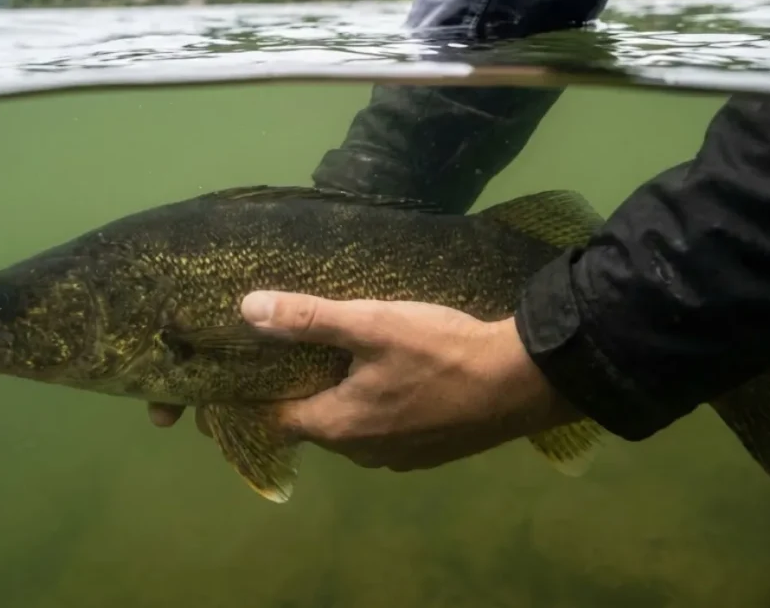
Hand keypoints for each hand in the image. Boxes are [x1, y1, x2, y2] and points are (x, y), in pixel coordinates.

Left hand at [149, 291, 579, 471]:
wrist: (522, 382)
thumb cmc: (440, 352)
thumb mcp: (370, 324)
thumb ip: (309, 319)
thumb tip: (247, 310)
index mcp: (339, 427)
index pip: (276, 420)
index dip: (260, 394)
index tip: (253, 364)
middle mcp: (362, 454)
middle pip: (315, 423)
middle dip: (303, 390)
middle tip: (299, 348)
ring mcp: (400, 459)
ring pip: (352, 427)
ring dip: (343, 398)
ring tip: (344, 356)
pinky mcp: (429, 453)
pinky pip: (385, 431)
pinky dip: (377, 407)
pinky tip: (392, 376)